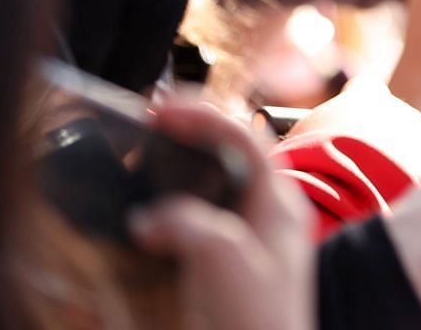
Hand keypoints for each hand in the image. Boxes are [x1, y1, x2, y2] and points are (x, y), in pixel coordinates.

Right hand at [127, 100, 316, 329]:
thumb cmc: (258, 322)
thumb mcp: (224, 264)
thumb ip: (189, 226)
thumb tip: (147, 216)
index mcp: (279, 203)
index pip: (244, 135)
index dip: (201, 115)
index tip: (157, 111)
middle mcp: (270, 212)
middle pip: (232, 150)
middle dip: (191, 130)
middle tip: (147, 122)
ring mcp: (252, 236)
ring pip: (217, 179)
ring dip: (181, 161)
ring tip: (141, 154)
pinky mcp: (230, 261)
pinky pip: (203, 212)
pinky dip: (174, 199)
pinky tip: (146, 209)